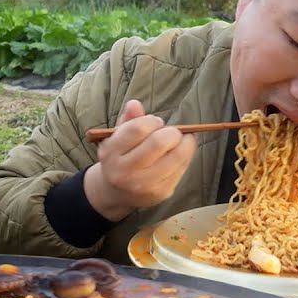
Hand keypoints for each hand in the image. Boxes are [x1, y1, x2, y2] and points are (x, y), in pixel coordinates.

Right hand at [83, 100, 197, 220]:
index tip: (156, 123)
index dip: (153, 120)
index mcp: (111, 153)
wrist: (116, 192)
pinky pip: (182, 168)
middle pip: (159, 142)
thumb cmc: (120, 157)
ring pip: (177, 156)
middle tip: (171, 133)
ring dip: (185, 143)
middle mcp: (125, 171)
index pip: (138, 128)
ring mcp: (144, 184)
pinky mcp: (161, 192)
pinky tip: (180, 154)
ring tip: (180, 141)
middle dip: (172, 132)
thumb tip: (134, 104)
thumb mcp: (117, 138)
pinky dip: (186, 156)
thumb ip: (127, 120)